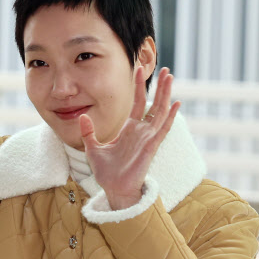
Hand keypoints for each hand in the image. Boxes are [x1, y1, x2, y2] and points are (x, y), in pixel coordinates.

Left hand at [79, 67, 179, 209]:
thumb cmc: (106, 172)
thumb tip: (82, 116)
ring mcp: (148, 138)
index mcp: (129, 130)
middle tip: (165, 69)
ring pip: (160, 111)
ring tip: (170, 77)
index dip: (139, 88)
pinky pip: (163, 128)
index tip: (139, 71)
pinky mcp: (151, 146)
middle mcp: (141, 132)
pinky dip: (170, 116)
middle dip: (159, 87)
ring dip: (166, 94)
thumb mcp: (93, 148)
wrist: (114, 189)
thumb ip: (89, 132)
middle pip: (153, 104)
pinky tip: (176, 103)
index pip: (137, 103)